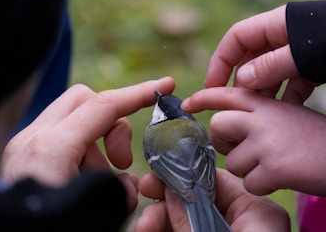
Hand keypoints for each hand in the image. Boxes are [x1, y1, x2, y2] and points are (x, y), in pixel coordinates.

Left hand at [1, 77, 174, 213]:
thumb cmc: (51, 229)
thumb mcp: (95, 212)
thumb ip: (120, 191)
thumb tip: (128, 183)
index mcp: (51, 149)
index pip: (104, 106)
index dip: (139, 94)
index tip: (165, 86)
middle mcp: (34, 138)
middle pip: (87, 100)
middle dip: (114, 125)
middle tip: (121, 162)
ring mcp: (27, 143)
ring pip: (77, 119)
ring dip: (97, 147)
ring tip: (95, 182)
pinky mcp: (27, 152)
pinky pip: (65, 135)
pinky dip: (84, 151)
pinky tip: (81, 179)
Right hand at [135, 168, 289, 231]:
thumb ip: (190, 217)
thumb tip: (169, 189)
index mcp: (255, 212)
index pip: (215, 179)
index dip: (183, 173)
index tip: (157, 176)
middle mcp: (240, 223)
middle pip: (195, 199)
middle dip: (166, 199)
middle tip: (144, 194)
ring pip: (184, 220)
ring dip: (158, 220)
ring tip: (143, 226)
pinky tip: (146, 231)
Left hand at [182, 87, 325, 195]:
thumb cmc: (311, 139)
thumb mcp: (284, 115)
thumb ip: (254, 116)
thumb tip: (225, 125)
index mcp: (265, 104)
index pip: (225, 94)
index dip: (202, 97)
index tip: (186, 104)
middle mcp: (263, 118)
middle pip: (217, 126)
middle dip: (224, 142)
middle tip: (244, 149)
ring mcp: (267, 142)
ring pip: (232, 161)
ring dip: (248, 169)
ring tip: (272, 164)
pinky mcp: (274, 167)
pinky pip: (250, 183)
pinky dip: (262, 186)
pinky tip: (280, 178)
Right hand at [206, 5, 317, 102]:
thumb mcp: (304, 53)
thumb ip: (271, 65)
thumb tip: (242, 79)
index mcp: (276, 25)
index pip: (236, 38)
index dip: (220, 62)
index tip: (212, 87)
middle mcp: (283, 37)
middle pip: (250, 58)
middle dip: (242, 82)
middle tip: (238, 104)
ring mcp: (296, 52)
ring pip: (269, 73)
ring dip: (264, 93)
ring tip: (260, 111)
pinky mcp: (311, 66)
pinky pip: (292, 82)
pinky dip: (287, 97)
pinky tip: (285, 111)